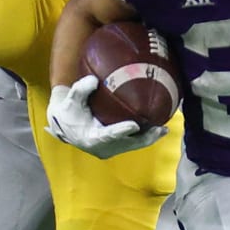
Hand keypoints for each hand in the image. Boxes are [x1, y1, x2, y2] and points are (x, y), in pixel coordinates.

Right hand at [45, 76, 166, 159]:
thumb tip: (94, 80)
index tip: (134, 125)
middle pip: (126, 144)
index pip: (108, 136)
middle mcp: (101, 148)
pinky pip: (132, 144)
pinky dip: (145, 137)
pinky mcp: (115, 148)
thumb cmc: (69, 110)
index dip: (121, 131)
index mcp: (90, 138)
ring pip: (132, 146)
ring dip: (149, 139)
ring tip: (164, 130)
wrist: (65, 125)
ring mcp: (109, 150)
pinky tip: (158, 130)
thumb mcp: (71, 98)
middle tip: (159, 129)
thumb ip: (81, 89)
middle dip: (144, 138)